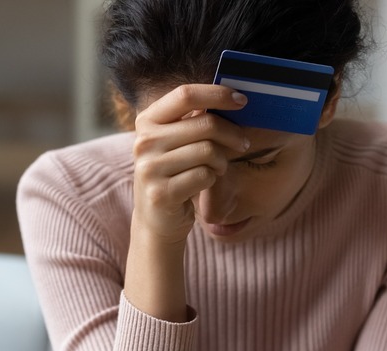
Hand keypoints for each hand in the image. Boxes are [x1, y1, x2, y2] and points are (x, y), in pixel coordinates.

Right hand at [131, 84, 248, 243]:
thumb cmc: (175, 173)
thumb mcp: (176, 142)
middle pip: (205, 124)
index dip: (217, 94)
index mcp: (147, 121)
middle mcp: (144, 141)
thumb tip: (232, 97)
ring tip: (218, 168)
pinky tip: (206, 183)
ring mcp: (149, 168)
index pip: (185, 95)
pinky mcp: (161, 193)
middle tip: (243, 143)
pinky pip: (205, 175)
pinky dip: (213, 178)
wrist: (156, 219)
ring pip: (208, 151)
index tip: (242, 101)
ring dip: (222, 161)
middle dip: (232, 133)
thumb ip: (194, 119)